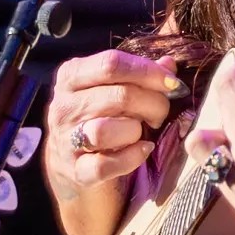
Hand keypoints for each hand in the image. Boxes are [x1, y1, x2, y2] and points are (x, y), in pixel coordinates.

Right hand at [42, 50, 181, 199]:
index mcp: (71, 77)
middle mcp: (63, 106)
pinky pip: (105, 165)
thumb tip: (169, 65)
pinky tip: (143, 150)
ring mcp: (66, 140)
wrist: (72, 164)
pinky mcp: (75, 170)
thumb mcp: (112, 89)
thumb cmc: (99, 117)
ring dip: (136, 130)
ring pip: (106, 130)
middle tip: (160, 112)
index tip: (171, 83)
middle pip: (118, 96)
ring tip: (143, 131)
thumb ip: (139, 75)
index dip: (147, 71)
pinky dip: (132, 157)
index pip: (111, 64)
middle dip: (152, 104)